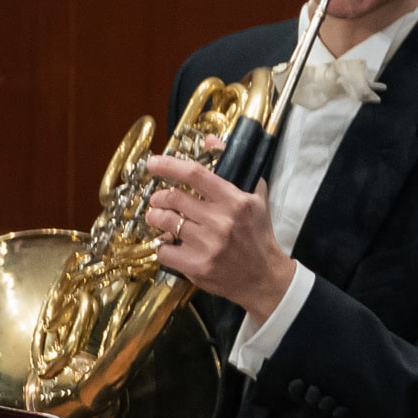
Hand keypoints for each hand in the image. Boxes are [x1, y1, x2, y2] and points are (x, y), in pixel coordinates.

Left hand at [139, 155, 295, 322]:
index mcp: (236, 201)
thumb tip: (210, 140)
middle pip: (173, 198)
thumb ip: (233, 168)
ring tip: (158, 218)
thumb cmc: (258, 234)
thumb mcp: (255, 198)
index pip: (195, 175)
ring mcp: (208, 245)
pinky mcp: (197, 266)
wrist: (264, 277)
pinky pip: (163, 250)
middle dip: (159, 197)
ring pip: (164, 222)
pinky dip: (162, 245)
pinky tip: (171, 244)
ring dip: (155, 218)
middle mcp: (221, 221)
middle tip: (158, 199)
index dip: (169, 165)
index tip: (153, 162)